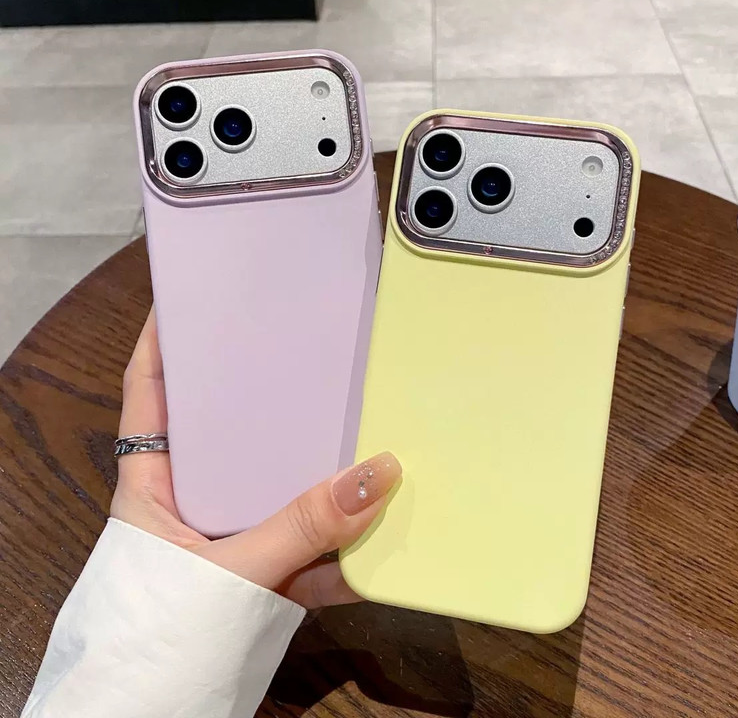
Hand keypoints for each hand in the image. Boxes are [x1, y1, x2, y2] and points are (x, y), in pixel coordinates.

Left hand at [110, 309, 400, 608]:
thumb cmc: (157, 640)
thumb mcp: (226, 575)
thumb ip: (302, 530)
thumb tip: (380, 473)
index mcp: (155, 483)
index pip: (152, 389)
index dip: (169, 338)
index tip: (202, 294)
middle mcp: (195, 500)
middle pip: (231, 428)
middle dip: (268, 391)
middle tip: (312, 345)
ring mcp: (235, 539)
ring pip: (282, 486)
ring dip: (321, 468)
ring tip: (365, 416)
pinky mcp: (269, 578)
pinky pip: (314, 547)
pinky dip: (348, 544)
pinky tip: (389, 521)